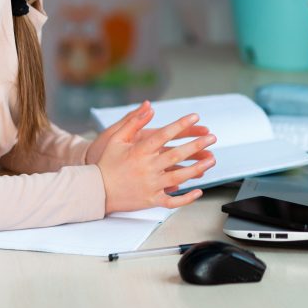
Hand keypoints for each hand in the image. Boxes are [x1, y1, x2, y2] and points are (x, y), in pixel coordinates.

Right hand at [97, 104, 217, 213]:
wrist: (95, 191)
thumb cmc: (106, 163)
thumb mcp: (116, 138)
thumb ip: (133, 122)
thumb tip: (149, 107)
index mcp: (139, 151)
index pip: (164, 134)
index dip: (181, 124)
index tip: (195, 116)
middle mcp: (147, 168)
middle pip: (176, 155)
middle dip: (196, 145)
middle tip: (211, 138)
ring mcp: (150, 185)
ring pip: (179, 177)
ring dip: (197, 168)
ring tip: (211, 160)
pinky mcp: (151, 200)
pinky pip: (172, 200)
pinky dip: (186, 197)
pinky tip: (198, 190)